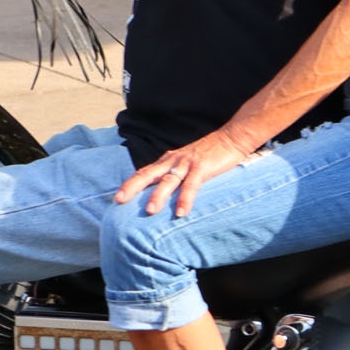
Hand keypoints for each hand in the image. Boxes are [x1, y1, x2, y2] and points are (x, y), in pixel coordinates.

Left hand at [115, 124, 263, 217]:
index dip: (130, 183)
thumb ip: (176, 173)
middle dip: (132, 187)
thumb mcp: (188, 162)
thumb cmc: (211, 152)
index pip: (145, 172)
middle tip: (119, 200)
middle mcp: (174, 160)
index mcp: (169, 160)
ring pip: (168, 181)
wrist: (232, 137)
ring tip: (149, 211)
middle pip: (148, 174)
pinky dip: (185, 199)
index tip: (117, 197)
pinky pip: (191, 185)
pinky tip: (181, 212)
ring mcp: (188, 163)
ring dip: (158, 196)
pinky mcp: (202, 167)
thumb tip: (164, 191)